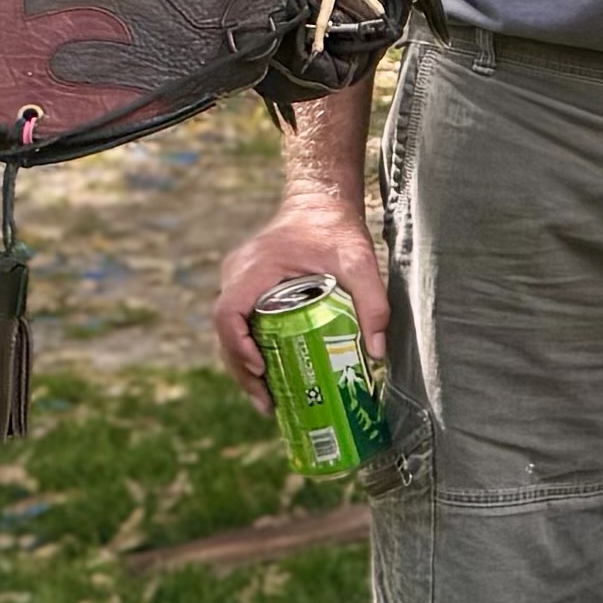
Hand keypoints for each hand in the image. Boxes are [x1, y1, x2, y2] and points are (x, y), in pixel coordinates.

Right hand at [210, 199, 386, 401]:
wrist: (321, 199)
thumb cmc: (336, 228)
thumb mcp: (360, 261)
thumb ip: (373, 303)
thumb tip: (377, 354)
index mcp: (255, 267)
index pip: (228, 312)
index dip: (237, 346)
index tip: (260, 369)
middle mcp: (237, 273)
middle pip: (225, 331)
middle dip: (243, 371)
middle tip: (267, 403)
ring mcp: (238, 279)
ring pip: (229, 331)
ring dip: (244, 366)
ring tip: (268, 401)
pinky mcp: (246, 286)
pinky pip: (239, 322)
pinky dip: (250, 349)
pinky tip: (270, 375)